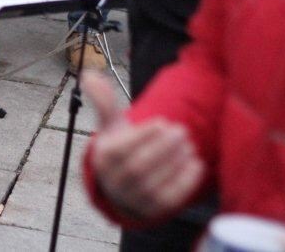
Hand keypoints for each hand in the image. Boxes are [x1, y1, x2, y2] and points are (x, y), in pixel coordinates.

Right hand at [84, 72, 205, 221]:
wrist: (122, 187)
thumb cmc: (119, 148)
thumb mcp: (111, 126)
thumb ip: (103, 101)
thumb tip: (89, 74)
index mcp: (102, 159)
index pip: (120, 150)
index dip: (144, 136)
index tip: (163, 122)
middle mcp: (114, 182)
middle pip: (138, 167)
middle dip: (162, 148)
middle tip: (181, 130)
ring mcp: (133, 199)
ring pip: (154, 183)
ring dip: (175, 162)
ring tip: (189, 143)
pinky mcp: (153, 210)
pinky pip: (170, 198)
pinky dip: (184, 181)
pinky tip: (195, 163)